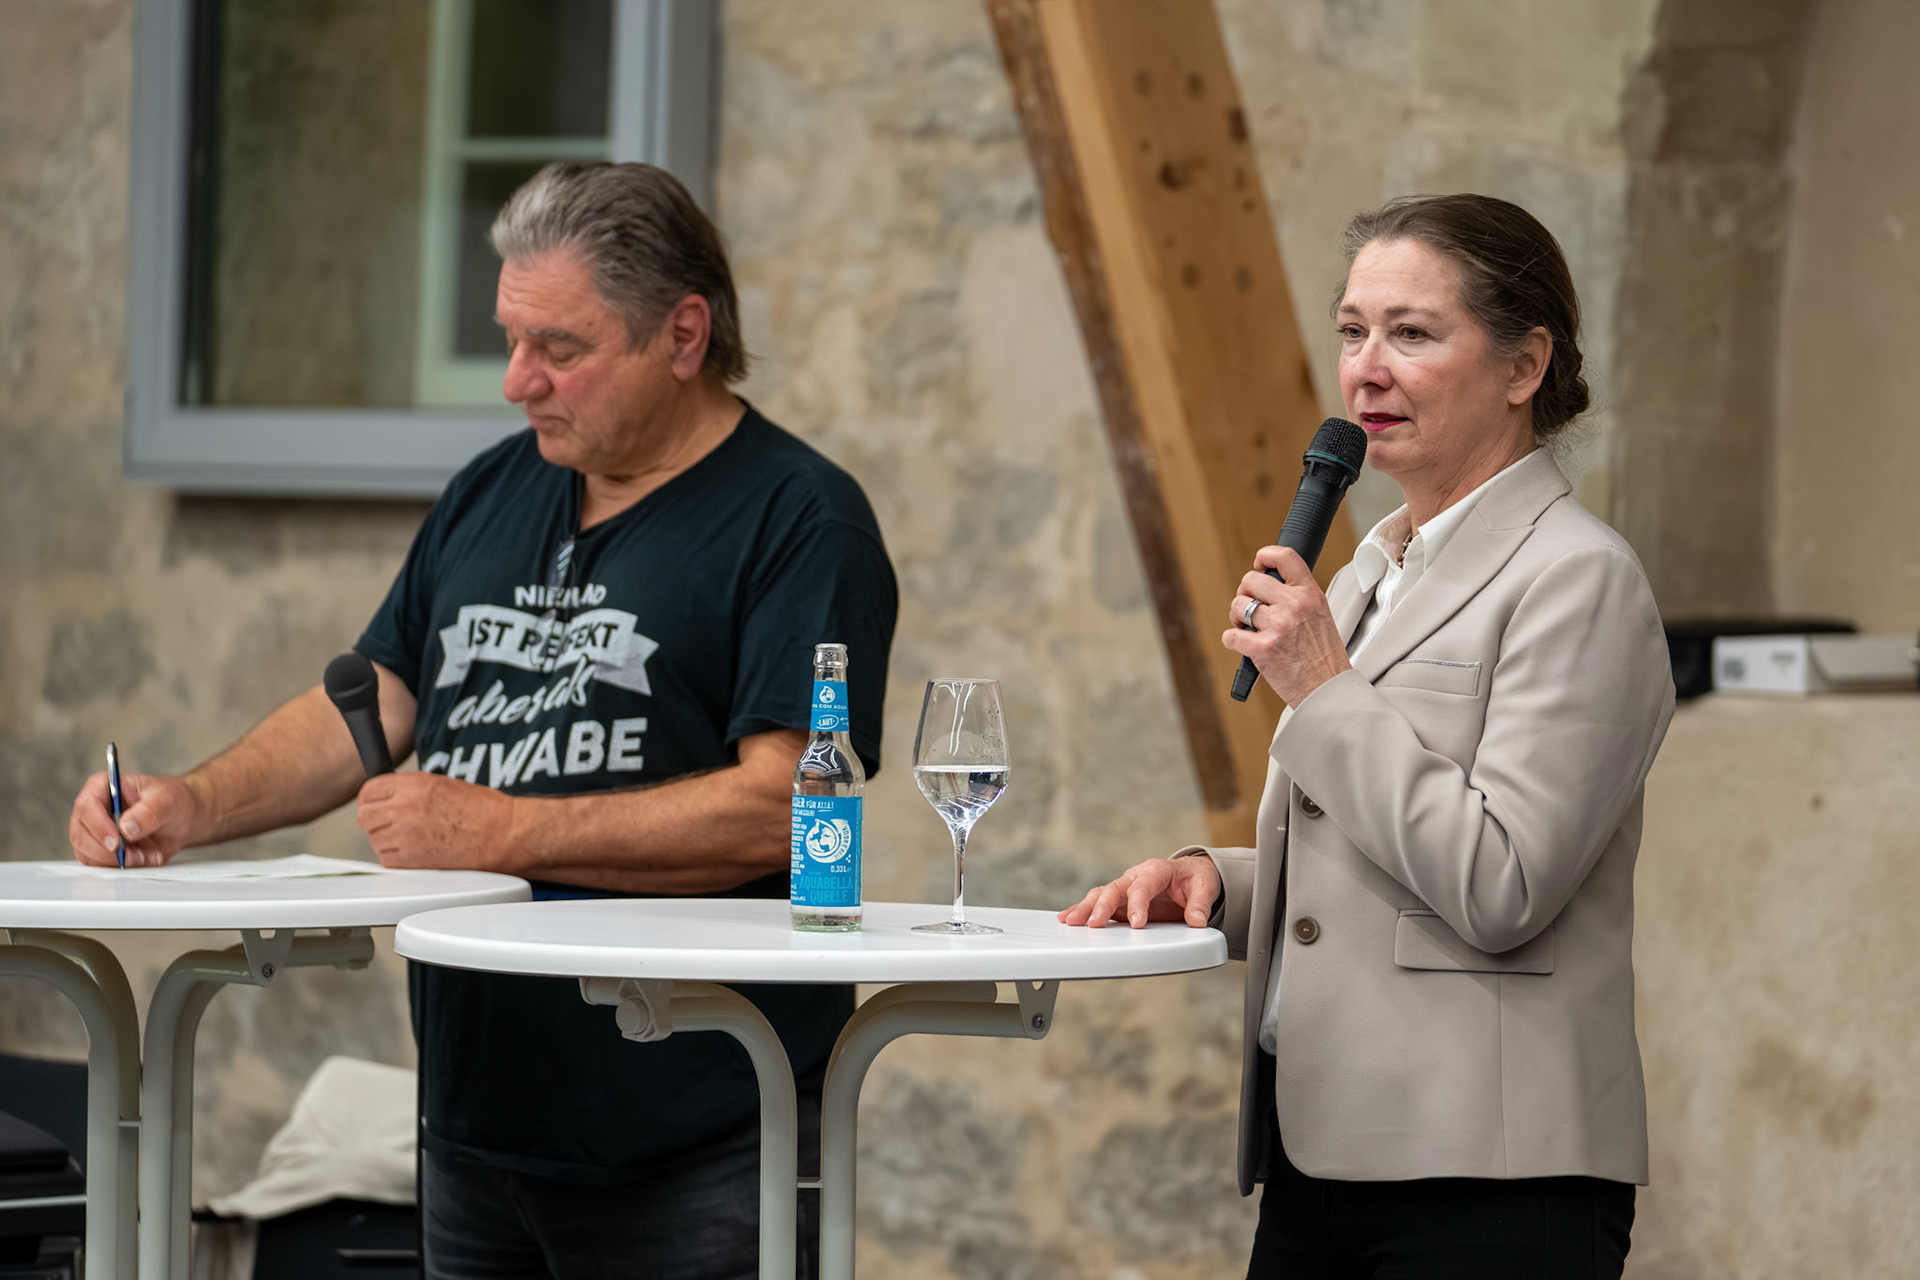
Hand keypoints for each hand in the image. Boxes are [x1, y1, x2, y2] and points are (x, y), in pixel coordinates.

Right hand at [69, 772, 203, 867]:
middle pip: (80, 835)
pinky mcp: (101, 849)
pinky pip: (101, 865)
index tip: (116, 842)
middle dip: (107, 852)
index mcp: (103, 786)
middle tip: (135, 856)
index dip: (98, 826)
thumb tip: (126, 828)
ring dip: (116, 862)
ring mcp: (94, 831)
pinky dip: (122, 867)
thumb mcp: (167, 800)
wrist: (182, 817)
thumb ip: (148, 812)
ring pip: (87, 854)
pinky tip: (145, 858)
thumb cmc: (173, 800)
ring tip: (146, 856)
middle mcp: (93, 809)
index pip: (87, 806)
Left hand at [356, 772, 515, 870]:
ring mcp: (406, 834)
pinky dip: (396, 857)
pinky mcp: (412, 859)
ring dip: (386, 840)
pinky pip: (387, 859)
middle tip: (389, 823)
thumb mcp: (442, 784)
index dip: (371, 799)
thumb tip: (390, 798)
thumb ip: (411, 789)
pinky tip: (416, 850)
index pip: (368, 791)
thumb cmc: (484, 810)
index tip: (376, 804)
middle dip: (374, 820)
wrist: (503, 833)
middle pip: (365, 817)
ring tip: (411, 837)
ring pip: (374, 840)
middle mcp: (405, 807)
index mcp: (414, 784)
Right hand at [1057, 856, 1221, 929]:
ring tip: (1070, 921)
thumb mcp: (1204, 888)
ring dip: (1086, 908)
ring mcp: (1125, 888)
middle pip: (1114, 889)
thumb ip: (1200, 904)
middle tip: (1093, 924)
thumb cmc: (1195, 879)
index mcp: (1156, 870)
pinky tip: (1068, 918)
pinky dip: (1084, 910)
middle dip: (1102, 906)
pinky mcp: (1121, 901)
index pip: (1142, 886)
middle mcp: (1135, 876)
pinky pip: (1099, 903)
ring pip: (1101, 894)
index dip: (1138, 905)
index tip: (1137, 924)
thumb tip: (1197, 921)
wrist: (1191, 875)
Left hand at [1224, 545, 1350, 705]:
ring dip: (1237, 617)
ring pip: (1237, 605)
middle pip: (1250, 580)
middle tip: (1251, 608)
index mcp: (1310, 594)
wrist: (1328, 690)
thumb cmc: (1324, 658)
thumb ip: (1299, 597)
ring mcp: (1277, 626)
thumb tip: (1269, 586)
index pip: (1285, 557)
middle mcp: (1293, 605)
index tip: (1258, 564)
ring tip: (1248, 628)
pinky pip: (1230, 635)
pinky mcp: (1262, 649)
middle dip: (1245, 593)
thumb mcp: (1321, 616)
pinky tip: (1244, 645)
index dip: (1265, 555)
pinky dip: (1232, 640)